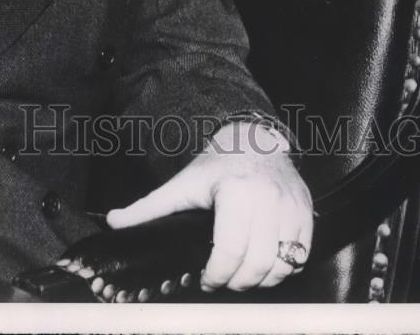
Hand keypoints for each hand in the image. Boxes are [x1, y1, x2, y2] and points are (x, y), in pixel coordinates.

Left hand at [107, 120, 312, 290]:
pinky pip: (301, 254)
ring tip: (243, 274)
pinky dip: (285, 267)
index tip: (205, 278)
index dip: (216, 275)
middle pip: (258, 263)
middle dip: (237, 282)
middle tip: (223, 280)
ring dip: (262, 279)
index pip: (230, 250)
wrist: (253, 138)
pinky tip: (265, 263)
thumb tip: (113, 222)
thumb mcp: (182, 184)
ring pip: (283, 264)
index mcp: (235, 190)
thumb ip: (148, 208)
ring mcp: (291, 204)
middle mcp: (267, 197)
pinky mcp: (306, 210)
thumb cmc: (217, 164)